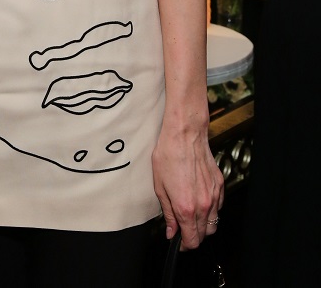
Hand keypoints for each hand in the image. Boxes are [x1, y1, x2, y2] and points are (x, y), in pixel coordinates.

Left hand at [152, 118, 223, 249]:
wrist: (184, 135)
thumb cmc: (169, 155)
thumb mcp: (160, 187)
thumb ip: (168, 213)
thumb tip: (171, 232)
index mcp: (186, 208)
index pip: (192, 240)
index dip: (185, 245)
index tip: (179, 242)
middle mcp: (203, 204)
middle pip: (204, 235)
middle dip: (193, 236)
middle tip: (182, 229)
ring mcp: (214, 195)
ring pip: (214, 223)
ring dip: (203, 225)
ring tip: (191, 216)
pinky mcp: (219, 185)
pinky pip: (219, 206)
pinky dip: (211, 210)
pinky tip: (200, 202)